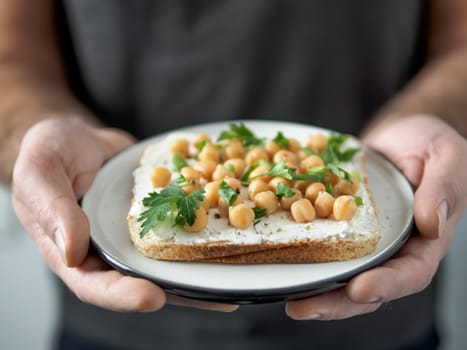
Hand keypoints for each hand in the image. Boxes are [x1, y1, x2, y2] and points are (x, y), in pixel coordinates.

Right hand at [12, 117, 236, 312]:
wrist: (82, 137)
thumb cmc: (50, 152)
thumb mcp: (40, 172)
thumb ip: (53, 209)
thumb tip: (73, 251)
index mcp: (73, 251)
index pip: (95, 284)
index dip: (123, 295)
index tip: (153, 298)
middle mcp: (109, 249)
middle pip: (141, 279)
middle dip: (177, 290)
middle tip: (213, 296)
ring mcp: (135, 234)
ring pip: (166, 258)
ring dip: (197, 271)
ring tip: (231, 282)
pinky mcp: (157, 214)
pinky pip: (178, 226)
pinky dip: (201, 233)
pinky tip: (230, 234)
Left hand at [286, 115, 466, 319]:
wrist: (400, 136)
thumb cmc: (430, 143)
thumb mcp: (446, 157)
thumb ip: (443, 188)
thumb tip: (432, 224)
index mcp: (424, 239)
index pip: (411, 272)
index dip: (386, 285)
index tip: (359, 289)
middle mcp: (393, 247)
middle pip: (369, 286)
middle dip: (337, 301)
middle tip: (303, 307)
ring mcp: (364, 240)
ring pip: (341, 273)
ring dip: (315, 289)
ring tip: (290, 299)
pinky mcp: (340, 225)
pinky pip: (322, 243)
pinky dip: (302, 253)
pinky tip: (278, 256)